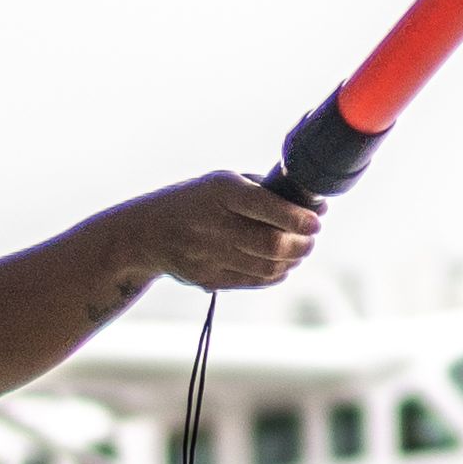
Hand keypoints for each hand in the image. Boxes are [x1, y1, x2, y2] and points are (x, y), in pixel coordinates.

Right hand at [130, 173, 326, 293]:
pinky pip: (254, 281)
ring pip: (267, 267)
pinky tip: (281, 265)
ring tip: (298, 251)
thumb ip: (261, 190)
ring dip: (292, 260)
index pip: (266, 206)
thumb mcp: (220, 182)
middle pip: (271, 244)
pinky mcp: (209, 279)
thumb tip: (308, 205)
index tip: (316, 221)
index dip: (298, 218)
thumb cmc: (194, 201)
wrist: (146, 233)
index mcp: (219, 191)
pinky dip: (275, 274)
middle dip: (302, 244)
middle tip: (311, 239)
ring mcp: (210, 255)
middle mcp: (213, 224)